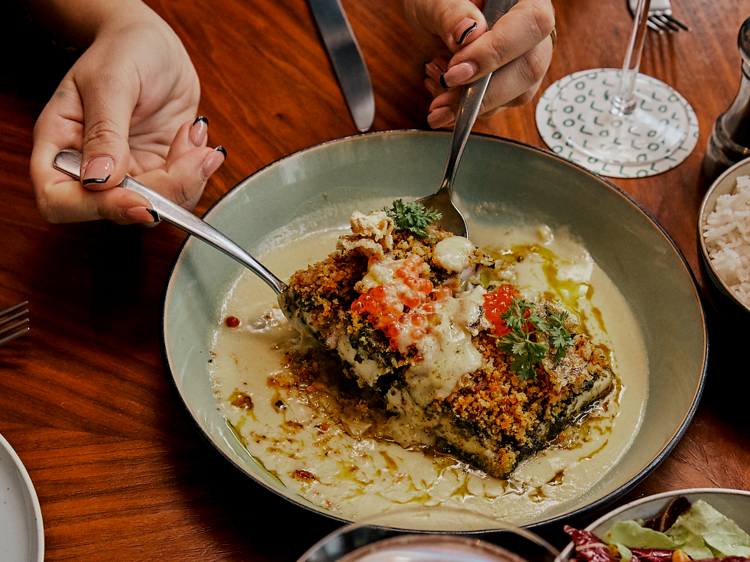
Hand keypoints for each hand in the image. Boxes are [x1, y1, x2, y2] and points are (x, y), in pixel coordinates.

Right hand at [30, 5, 225, 223]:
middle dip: (163, 192)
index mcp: (60, 145)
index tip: (139, 200)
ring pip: (156, 207)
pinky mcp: (158, 169)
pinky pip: (180, 190)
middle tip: (193, 156)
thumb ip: (105, 132)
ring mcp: (128, 171)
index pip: (60, 200)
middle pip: (118, 209)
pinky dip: (196, 171)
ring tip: (198, 140)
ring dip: (187, 181)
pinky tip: (197, 136)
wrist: (155, 43)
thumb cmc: (122, 50)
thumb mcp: (110, 81)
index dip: (98, 209)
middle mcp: (91, 166)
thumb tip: (102, 180)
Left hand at [402, 0, 554, 128]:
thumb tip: (470, 32)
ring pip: (518, 93)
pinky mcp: (510, 83)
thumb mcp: (434, 1)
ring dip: (473, 104)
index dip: (497, 51)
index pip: (532, 23)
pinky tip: (442, 94)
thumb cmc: (435, 3)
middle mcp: (532, 29)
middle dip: (484, 90)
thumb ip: (451, 13)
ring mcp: (525, 58)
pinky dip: (467, 109)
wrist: (428, 20)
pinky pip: (499, 105)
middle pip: (530, 67)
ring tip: (437, 94)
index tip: (457, 69)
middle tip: (444, 89)